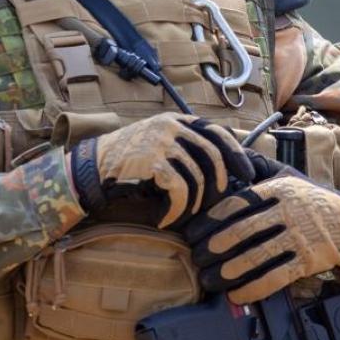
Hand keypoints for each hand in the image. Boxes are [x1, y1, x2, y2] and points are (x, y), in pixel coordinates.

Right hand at [70, 113, 252, 228]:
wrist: (92, 169)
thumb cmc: (127, 163)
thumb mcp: (157, 143)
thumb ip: (184, 147)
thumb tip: (223, 167)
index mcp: (175, 121)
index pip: (217, 132)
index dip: (236, 154)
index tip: (247, 174)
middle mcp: (171, 127)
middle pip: (213, 155)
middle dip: (221, 182)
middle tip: (218, 202)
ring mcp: (162, 143)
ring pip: (198, 177)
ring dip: (195, 203)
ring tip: (182, 213)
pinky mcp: (154, 163)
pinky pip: (181, 191)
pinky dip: (176, 210)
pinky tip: (165, 218)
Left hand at [186, 174, 339, 302]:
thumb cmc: (308, 197)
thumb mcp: (286, 175)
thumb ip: (257, 165)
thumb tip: (226, 152)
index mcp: (277, 189)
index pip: (237, 204)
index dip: (211, 220)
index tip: (192, 233)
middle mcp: (287, 212)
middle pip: (243, 231)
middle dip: (214, 246)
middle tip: (196, 257)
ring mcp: (299, 238)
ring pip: (257, 256)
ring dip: (229, 271)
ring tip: (209, 280)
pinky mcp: (308, 261)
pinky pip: (277, 277)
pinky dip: (254, 288)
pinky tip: (237, 294)